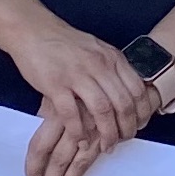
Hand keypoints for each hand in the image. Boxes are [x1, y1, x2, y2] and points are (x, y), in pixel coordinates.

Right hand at [12, 17, 157, 175]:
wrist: (33, 30)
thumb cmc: (64, 43)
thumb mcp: (97, 50)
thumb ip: (112, 69)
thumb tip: (128, 92)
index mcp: (112, 58)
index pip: (137, 90)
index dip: (141, 113)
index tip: (139, 126)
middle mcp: (99, 65)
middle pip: (123, 104)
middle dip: (126, 128)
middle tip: (123, 140)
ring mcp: (77, 74)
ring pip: (102, 110)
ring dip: (106, 133)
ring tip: (106, 146)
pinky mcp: (55, 83)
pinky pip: (72, 113)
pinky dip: (78, 130)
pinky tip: (81, 140)